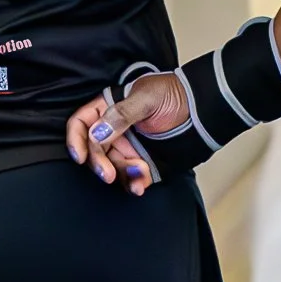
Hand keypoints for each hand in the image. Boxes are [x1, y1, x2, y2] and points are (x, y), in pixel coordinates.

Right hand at [65, 72, 190, 196]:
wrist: (205, 109)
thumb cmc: (175, 95)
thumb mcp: (147, 98)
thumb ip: (120, 114)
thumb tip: (96, 133)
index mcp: (108, 108)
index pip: (81, 123)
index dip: (76, 140)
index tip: (80, 157)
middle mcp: (113, 130)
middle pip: (93, 150)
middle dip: (98, 164)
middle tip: (108, 174)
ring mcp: (127, 147)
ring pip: (111, 166)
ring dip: (121, 173)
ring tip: (140, 170)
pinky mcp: (142, 162)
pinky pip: (131, 177)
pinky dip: (133, 183)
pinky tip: (139, 186)